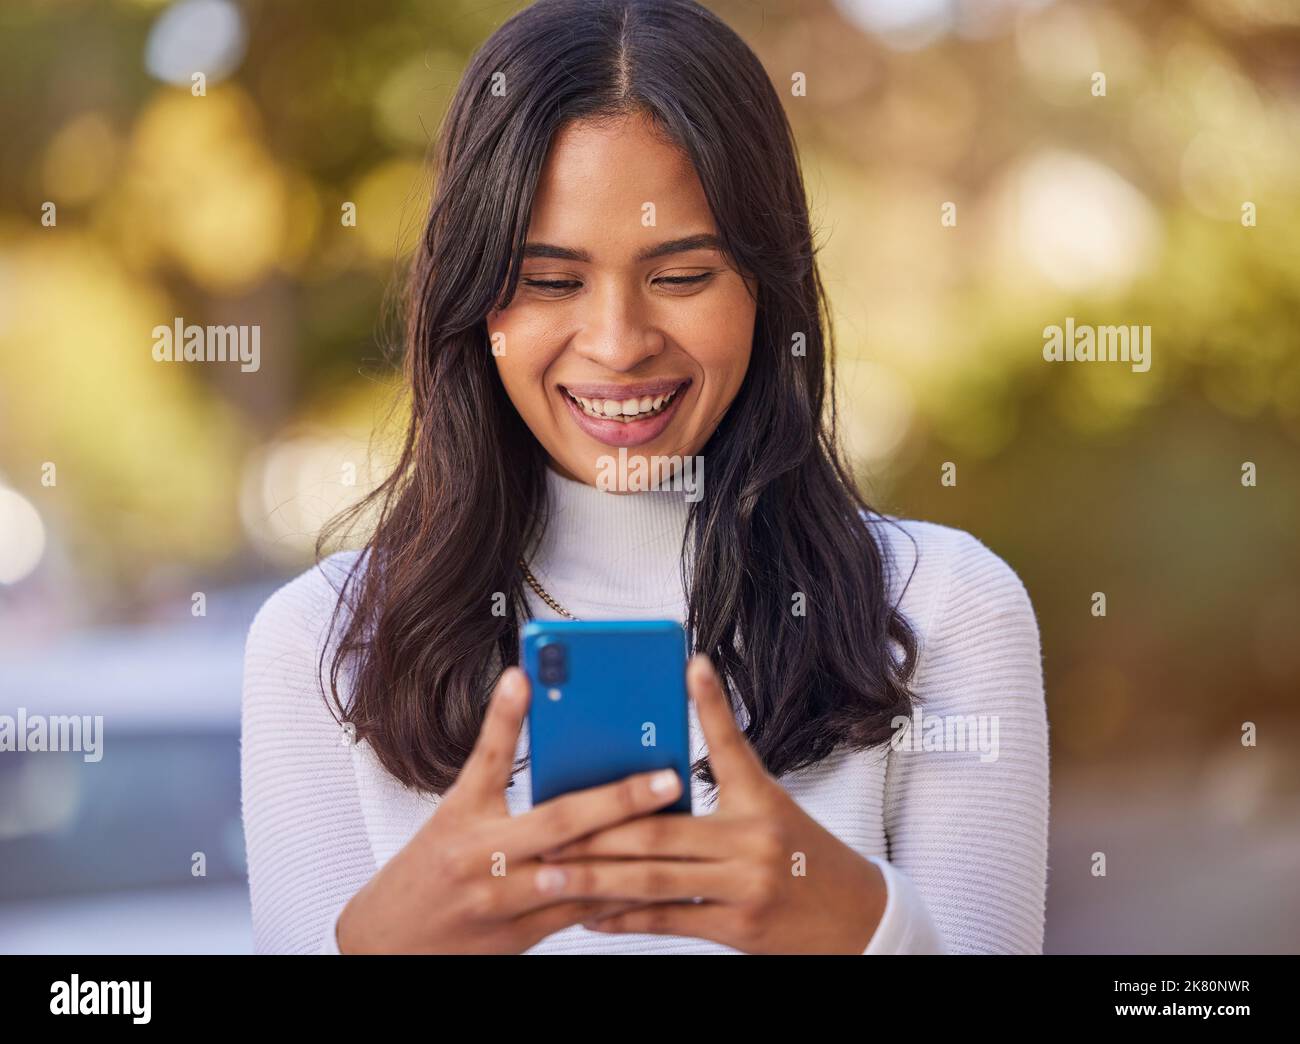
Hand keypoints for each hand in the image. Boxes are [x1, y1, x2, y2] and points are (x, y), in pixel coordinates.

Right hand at [335, 666, 683, 952]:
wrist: (389, 944)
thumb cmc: (426, 870)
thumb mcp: (452, 812)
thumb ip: (493, 771)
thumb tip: (528, 708)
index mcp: (463, 817)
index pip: (488, 758)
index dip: (505, 716)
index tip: (525, 677)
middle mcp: (483, 858)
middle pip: (558, 821)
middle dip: (619, 797)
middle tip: (666, 776)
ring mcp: (504, 901)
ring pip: (580, 872)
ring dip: (630, 850)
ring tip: (674, 826)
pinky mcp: (520, 936)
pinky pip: (578, 911)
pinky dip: (615, 890)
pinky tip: (651, 873)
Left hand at [540, 655, 888, 953]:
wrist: (859, 920)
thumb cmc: (806, 855)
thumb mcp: (773, 806)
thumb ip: (726, 778)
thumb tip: (667, 752)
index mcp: (761, 801)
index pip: (730, 744)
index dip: (711, 703)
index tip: (690, 665)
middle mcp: (752, 841)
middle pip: (661, 830)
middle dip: (597, 831)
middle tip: (547, 827)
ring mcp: (744, 887)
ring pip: (655, 879)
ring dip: (596, 880)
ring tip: (549, 875)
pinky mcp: (737, 928)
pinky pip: (669, 920)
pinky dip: (625, 918)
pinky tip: (591, 915)